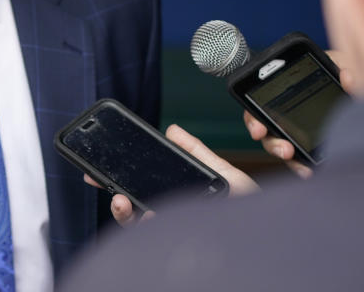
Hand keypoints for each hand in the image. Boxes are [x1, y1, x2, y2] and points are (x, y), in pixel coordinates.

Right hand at [89, 124, 258, 226]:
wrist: (273, 232)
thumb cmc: (251, 207)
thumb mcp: (223, 172)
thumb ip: (196, 152)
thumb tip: (173, 129)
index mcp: (178, 198)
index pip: (142, 190)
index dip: (119, 180)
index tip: (101, 169)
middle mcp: (173, 219)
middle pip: (133, 209)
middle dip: (113, 195)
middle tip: (100, 182)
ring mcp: (177, 233)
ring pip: (139, 227)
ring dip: (124, 213)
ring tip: (122, 202)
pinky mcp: (183, 243)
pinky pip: (158, 240)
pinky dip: (149, 228)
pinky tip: (149, 217)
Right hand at [239, 48, 349, 178]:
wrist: (351, 86)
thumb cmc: (339, 73)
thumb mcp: (338, 66)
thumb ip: (343, 68)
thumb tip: (346, 76)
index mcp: (285, 89)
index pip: (259, 104)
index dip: (254, 118)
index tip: (259, 129)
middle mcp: (285, 111)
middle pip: (265, 129)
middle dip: (271, 142)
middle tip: (284, 149)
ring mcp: (296, 129)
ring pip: (278, 145)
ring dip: (282, 152)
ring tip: (293, 157)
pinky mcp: (308, 144)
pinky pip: (297, 157)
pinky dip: (299, 165)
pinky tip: (307, 170)